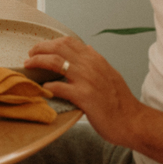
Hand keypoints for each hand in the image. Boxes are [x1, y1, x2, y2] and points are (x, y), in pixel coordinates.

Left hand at [24, 35, 144, 147]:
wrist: (133, 121)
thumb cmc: (121, 102)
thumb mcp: (110, 74)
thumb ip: (97, 61)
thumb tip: (87, 48)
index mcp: (96, 60)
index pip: (69, 42)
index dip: (51, 42)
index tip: (41, 48)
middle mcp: (90, 66)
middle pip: (58, 47)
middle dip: (40, 48)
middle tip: (30, 55)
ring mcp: (87, 80)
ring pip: (55, 62)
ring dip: (38, 61)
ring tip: (29, 65)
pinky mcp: (84, 97)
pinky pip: (59, 87)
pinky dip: (47, 86)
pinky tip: (42, 88)